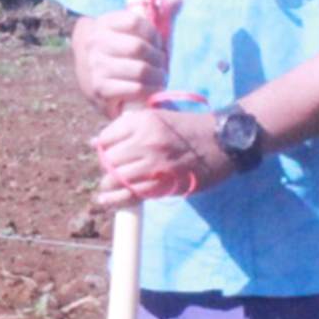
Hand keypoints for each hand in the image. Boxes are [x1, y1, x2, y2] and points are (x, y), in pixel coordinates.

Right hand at [71, 3, 172, 119]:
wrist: (104, 84)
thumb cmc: (130, 55)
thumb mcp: (145, 34)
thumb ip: (161, 16)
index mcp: (105, 23)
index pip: (135, 21)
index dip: (154, 34)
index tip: (158, 43)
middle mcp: (95, 42)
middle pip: (138, 47)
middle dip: (158, 58)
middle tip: (162, 64)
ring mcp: (96, 66)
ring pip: (140, 70)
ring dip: (158, 76)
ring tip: (161, 77)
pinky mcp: (100, 88)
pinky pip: (135, 88)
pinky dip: (150, 90)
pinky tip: (152, 88)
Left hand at [90, 107, 221, 210]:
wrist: (223, 141)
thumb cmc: (189, 128)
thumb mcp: (158, 118)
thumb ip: (128, 128)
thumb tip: (94, 142)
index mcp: (143, 121)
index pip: (106, 138)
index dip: (104, 148)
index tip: (108, 152)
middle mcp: (146, 141)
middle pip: (109, 160)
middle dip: (106, 168)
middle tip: (111, 172)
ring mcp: (155, 164)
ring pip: (117, 179)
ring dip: (109, 186)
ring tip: (108, 189)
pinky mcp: (164, 184)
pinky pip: (133, 194)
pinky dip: (118, 199)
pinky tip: (109, 201)